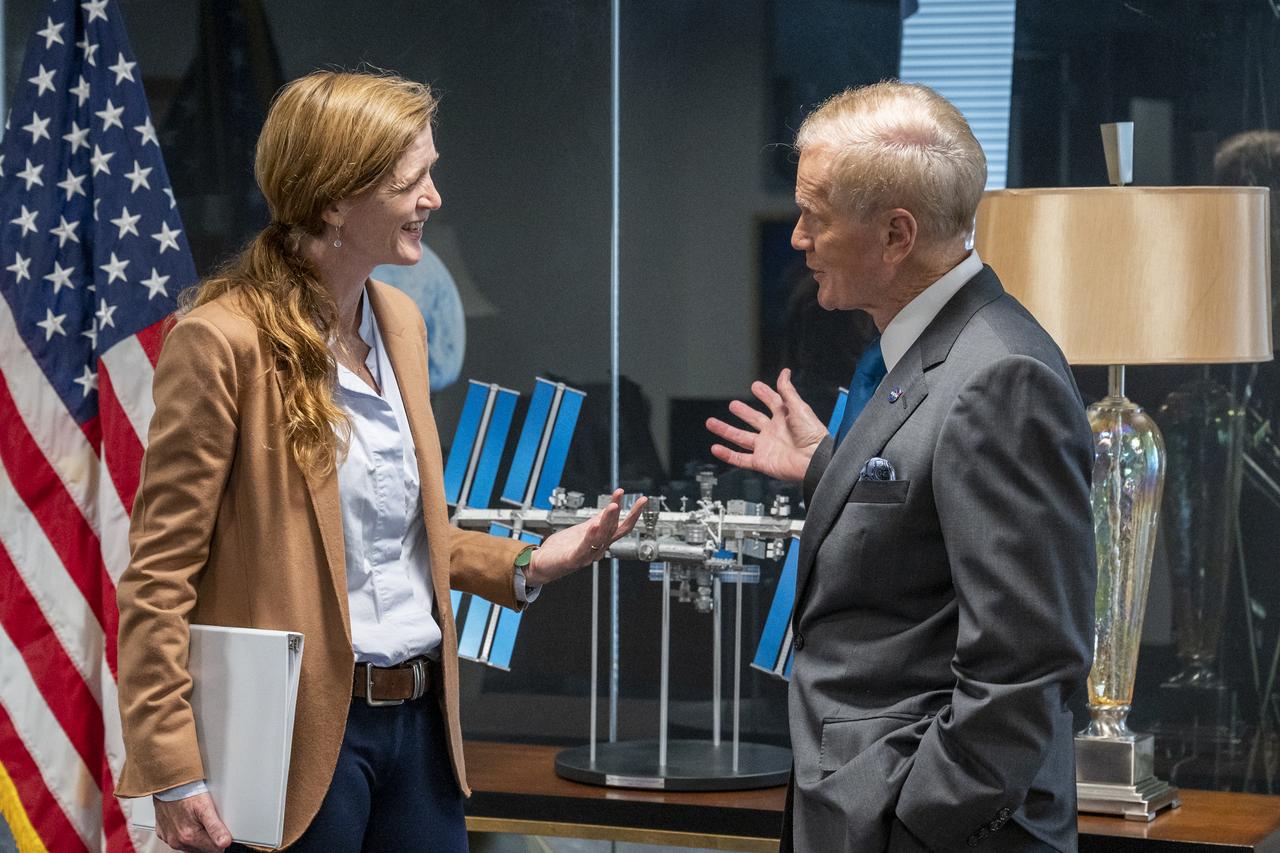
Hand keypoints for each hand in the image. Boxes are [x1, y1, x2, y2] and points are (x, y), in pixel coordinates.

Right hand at [154, 792, 230, 851]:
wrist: (168, 782)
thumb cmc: (186, 792)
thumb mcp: (205, 807)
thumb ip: (215, 827)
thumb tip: (225, 843)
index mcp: (190, 837)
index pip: (214, 850)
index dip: (222, 840)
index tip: (224, 831)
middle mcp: (177, 841)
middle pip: (202, 848)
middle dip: (209, 839)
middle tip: (210, 820)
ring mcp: (169, 838)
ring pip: (189, 845)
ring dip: (197, 836)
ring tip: (198, 818)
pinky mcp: (163, 833)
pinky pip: (177, 838)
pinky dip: (184, 832)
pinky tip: (187, 820)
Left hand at [528, 489, 647, 583]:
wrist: (542, 565)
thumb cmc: (561, 550)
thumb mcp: (581, 530)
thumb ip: (596, 521)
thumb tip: (609, 509)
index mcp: (599, 541)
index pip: (620, 526)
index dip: (632, 513)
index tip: (641, 500)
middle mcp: (596, 549)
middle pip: (613, 530)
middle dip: (621, 514)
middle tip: (631, 500)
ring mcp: (586, 555)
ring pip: (601, 537)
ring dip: (608, 521)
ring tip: (613, 506)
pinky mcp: (573, 559)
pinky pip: (584, 547)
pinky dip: (590, 536)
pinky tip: (594, 525)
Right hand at [706, 369, 825, 482]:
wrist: (814, 460)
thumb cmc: (812, 435)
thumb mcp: (799, 407)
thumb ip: (788, 390)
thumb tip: (784, 373)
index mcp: (784, 418)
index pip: (772, 402)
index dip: (764, 394)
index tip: (756, 386)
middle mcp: (773, 432)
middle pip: (753, 420)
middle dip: (743, 412)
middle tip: (733, 405)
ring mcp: (766, 447)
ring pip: (740, 438)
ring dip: (725, 431)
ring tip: (712, 423)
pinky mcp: (761, 461)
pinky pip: (740, 459)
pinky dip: (727, 455)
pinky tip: (716, 448)